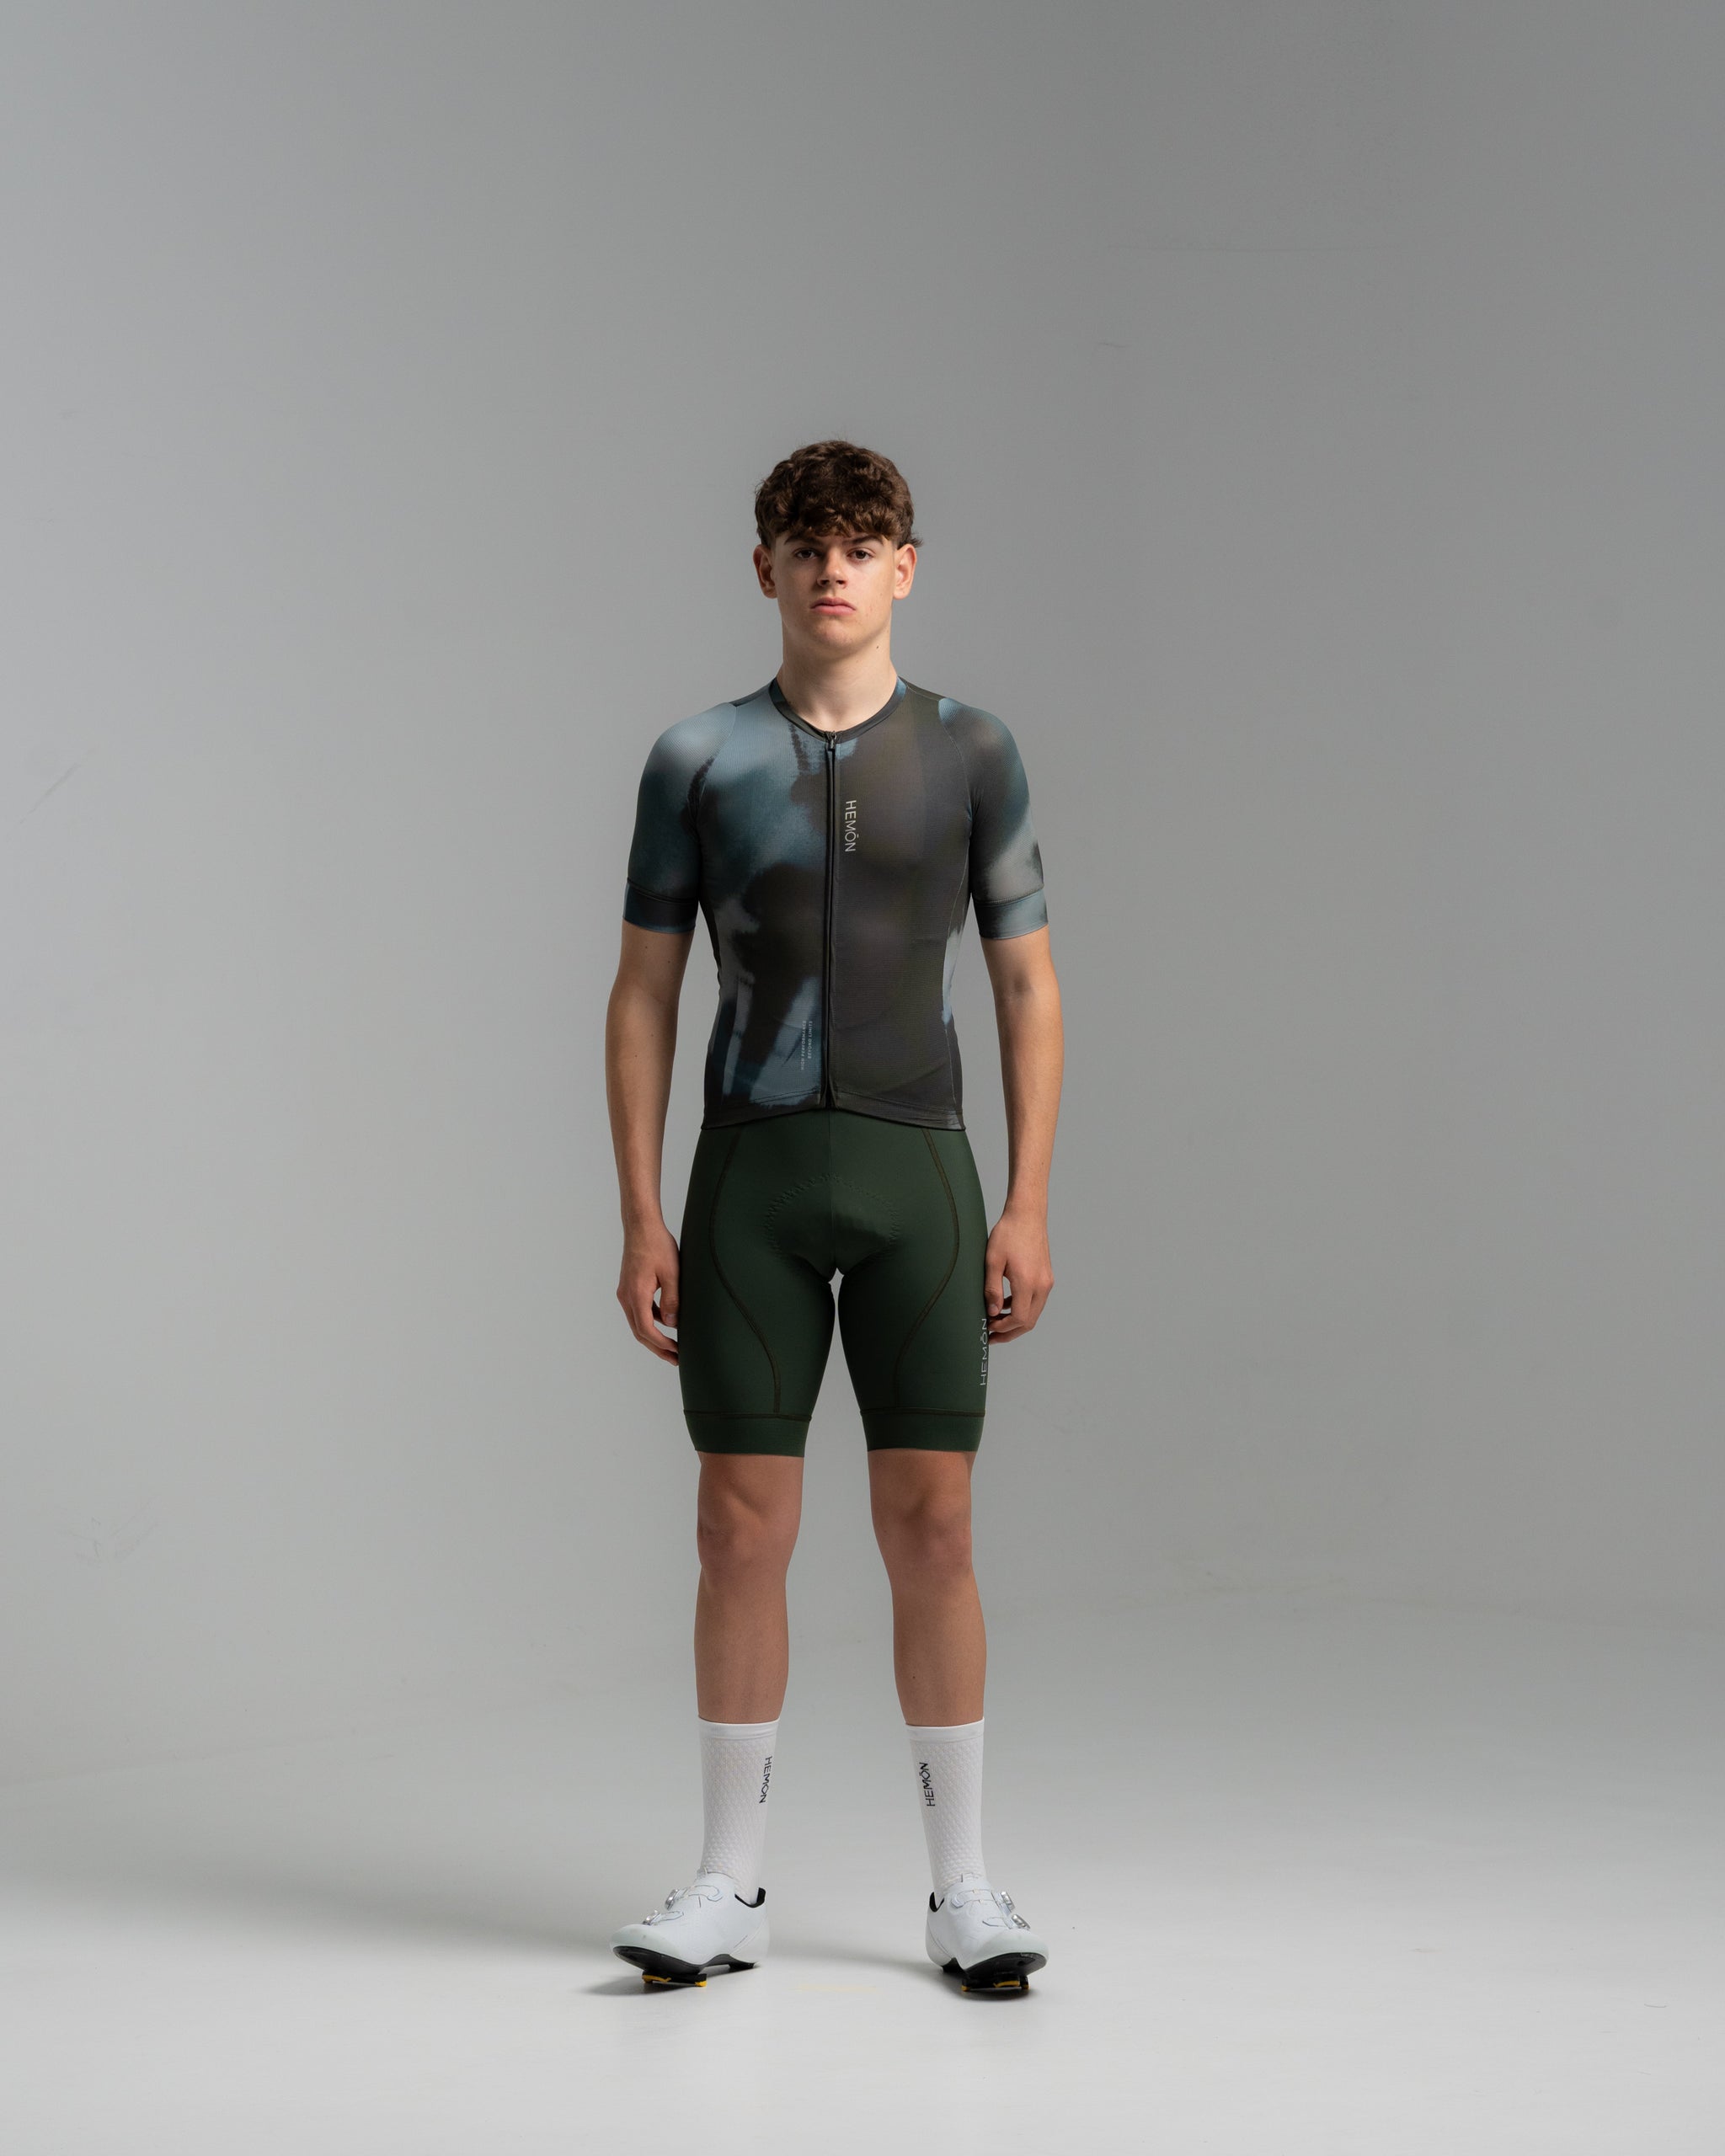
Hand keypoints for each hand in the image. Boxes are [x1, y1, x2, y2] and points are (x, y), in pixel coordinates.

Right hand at [617, 1221, 680, 1363]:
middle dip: (657, 1348)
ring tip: (672, 1347)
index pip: (647, 1330)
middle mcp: (626, 1296)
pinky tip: (666, 1323)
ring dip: (653, 1337)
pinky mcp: (629, 1287)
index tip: (677, 1352)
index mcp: (636, 1295)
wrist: (641, 1226)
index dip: (662, 1344)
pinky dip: (651, 1321)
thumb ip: (672, 1299)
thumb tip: (671, 1323)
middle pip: (639, 1331)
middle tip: (675, 1359)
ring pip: (638, 1323)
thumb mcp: (672, 1273)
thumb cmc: (657, 1245)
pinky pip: (638, 1311)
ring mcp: (625, 1292)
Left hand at [984, 1206, 1052, 1342]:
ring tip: (996, 1323)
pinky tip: (1006, 1306)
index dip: (1004, 1329)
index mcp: (1028, 1282)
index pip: (1020, 1319)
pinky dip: (1022, 1308)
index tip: (988, 1329)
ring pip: (1034, 1313)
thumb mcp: (992, 1261)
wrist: (1027, 1214)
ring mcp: (1046, 1281)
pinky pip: (1036, 1301)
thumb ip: (992, 1289)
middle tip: (992, 1336)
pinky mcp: (1046, 1277)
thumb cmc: (1008, 1233)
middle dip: (1010, 1332)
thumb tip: (993, 1312)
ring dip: (1016, 1321)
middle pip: (1029, 1321)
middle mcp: (1042, 1285)